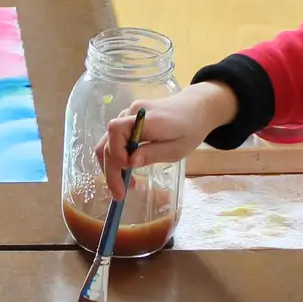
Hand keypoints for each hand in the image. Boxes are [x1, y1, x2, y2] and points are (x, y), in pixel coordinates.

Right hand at [96, 83, 238, 199]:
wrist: (195, 109)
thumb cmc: (190, 129)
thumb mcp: (177, 148)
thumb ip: (153, 153)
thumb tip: (130, 163)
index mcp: (147, 119)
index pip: (117, 130)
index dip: (116, 151)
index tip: (127, 168)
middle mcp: (132, 113)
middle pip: (108, 140)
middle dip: (110, 169)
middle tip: (119, 193)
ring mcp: (127, 115)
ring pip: (107, 141)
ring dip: (111, 165)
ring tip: (123, 185)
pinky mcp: (127, 121)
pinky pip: (114, 139)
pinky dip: (116, 157)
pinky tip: (126, 171)